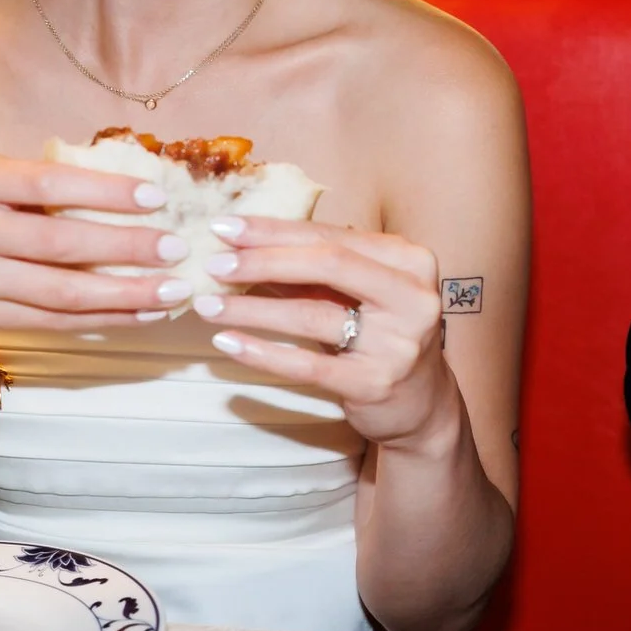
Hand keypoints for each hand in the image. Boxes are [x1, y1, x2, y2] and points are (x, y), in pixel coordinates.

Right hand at [0, 156, 192, 329]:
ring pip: (60, 293)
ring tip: (171, 289)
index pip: (48, 185)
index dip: (104, 192)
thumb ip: (40, 181)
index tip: (156, 197)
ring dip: (124, 294)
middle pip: (59, 245)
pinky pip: (53, 321)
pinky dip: (102, 318)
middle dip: (126, 249)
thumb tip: (128, 185)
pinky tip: (140, 312)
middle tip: (177, 249)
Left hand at [189, 215, 461, 452]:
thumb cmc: (382, 334)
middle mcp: (412, 297)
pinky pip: (308, 364)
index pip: (333, 235)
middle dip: (263, 261)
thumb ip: (315, 268)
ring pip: (313, 314)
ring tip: (208, 306)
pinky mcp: (375, 383)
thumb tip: (243, 244)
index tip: (225, 227)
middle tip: (214, 264)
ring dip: (252, 308)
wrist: (421, 403)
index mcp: (410, 260)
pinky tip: (229, 343)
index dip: (275, 230)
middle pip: (327, 264)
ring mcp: (398, 343)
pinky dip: (263, 352)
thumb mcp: (360, 292)